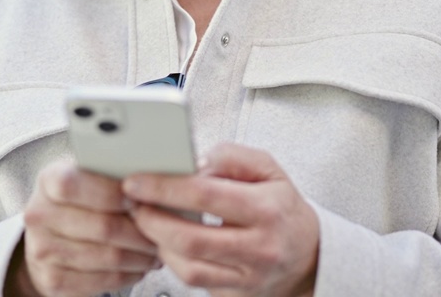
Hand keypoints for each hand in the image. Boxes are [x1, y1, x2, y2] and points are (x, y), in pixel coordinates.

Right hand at [8, 159, 160, 296]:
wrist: (46, 238)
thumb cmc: (77, 201)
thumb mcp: (86, 176)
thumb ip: (111, 174)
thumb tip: (152, 180)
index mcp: (48, 181)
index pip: (75, 186)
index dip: (112, 193)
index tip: (139, 199)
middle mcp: (39, 216)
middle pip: (102, 226)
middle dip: (141, 231)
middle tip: (163, 230)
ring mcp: (43, 250)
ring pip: (108, 257)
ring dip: (140, 255)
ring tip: (156, 249)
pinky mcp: (53, 280)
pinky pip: (103, 280)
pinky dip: (129, 274)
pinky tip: (139, 265)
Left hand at [121, 143, 318, 296]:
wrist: (307, 255)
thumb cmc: (282, 209)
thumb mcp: (269, 169)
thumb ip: (232, 157)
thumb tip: (195, 162)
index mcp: (266, 208)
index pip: (205, 195)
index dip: (164, 187)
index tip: (138, 180)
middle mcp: (258, 246)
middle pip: (191, 238)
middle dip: (151, 219)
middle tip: (133, 203)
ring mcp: (247, 276)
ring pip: (189, 267)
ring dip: (158, 243)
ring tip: (147, 221)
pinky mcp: (235, 294)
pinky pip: (194, 282)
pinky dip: (172, 261)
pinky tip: (165, 242)